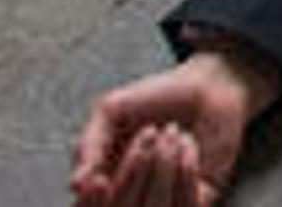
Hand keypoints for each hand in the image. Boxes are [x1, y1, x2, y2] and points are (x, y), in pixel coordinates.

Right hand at [70, 48, 275, 206]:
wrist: (206, 86)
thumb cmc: (156, 98)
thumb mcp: (112, 111)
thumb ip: (90, 144)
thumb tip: (75, 185)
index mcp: (106, 184)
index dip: (91, 202)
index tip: (99, 180)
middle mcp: (134, 199)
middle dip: (135, 169)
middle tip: (151, 132)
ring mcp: (165, 203)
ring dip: (163, 167)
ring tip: (172, 133)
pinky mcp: (200, 201)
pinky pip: (188, 206)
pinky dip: (187, 171)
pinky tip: (190, 144)